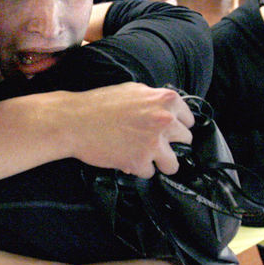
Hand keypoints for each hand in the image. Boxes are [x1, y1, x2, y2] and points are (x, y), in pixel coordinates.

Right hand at [58, 84, 193, 176]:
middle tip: (153, 144)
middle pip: (185, 141)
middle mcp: (165, 120)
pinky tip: (125, 159)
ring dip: (159, 162)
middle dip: (170, 144)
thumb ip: (154, 101)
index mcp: (166, 100)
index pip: (189, 120)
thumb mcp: (133, 91)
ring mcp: (154, 142)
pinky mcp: (140, 161)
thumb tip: (167, 112)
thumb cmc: (99, 105)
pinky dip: (138, 169)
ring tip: (143, 157)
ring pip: (173, 164)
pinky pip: (149, 173)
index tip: (168, 132)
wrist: (75, 121)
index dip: (177, 127)